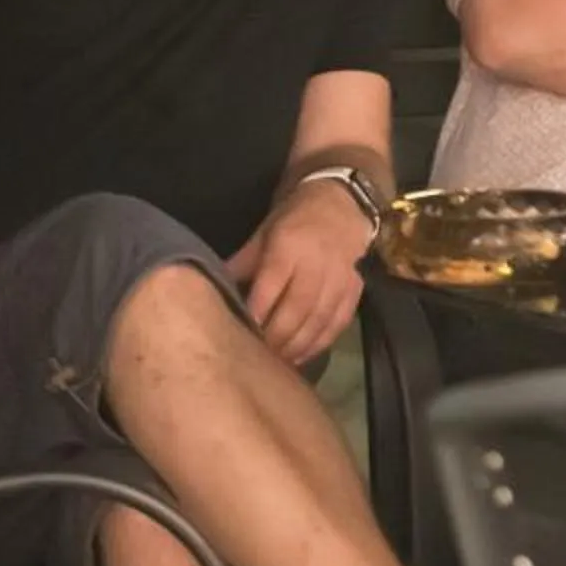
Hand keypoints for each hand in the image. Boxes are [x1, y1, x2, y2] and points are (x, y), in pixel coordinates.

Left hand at [226, 182, 373, 364]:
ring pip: (319, 319)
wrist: (339, 203)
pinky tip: (303, 355)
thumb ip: (242, 264)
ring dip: (298, 345)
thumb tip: (212, 292)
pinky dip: (321, 342)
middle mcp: (317, 264)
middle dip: (277, 337)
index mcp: (289, 247)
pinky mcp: (354, 288)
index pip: (271, 286)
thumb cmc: (292, 220)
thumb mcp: (262, 234)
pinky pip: (339, 321)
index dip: (258, 313)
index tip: (242, 336)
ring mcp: (339, 277)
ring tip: (279, 362)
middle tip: (259, 356)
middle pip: (297, 308)